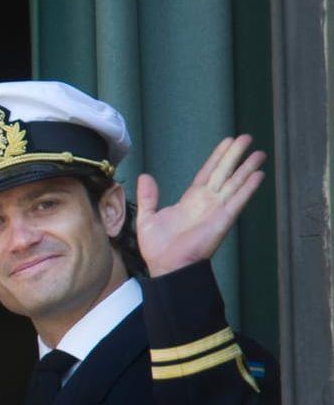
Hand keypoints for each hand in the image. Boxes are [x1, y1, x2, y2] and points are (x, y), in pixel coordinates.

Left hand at [136, 135, 266, 276]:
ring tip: (259, 152)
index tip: (228, 142)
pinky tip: (258, 174)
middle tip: (247, 137)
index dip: (217, 157)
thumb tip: (145, 176)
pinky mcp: (223, 220)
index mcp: (191, 199)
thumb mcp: (148, 217)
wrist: (166, 266)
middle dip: (235, 155)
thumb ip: (148, 197)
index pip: (207, 172)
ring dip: (247, 167)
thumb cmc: (158, 247)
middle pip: (224, 172)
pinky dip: (248, 188)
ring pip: (234, 183)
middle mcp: (207, 202)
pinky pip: (238, 200)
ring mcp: (217, 209)